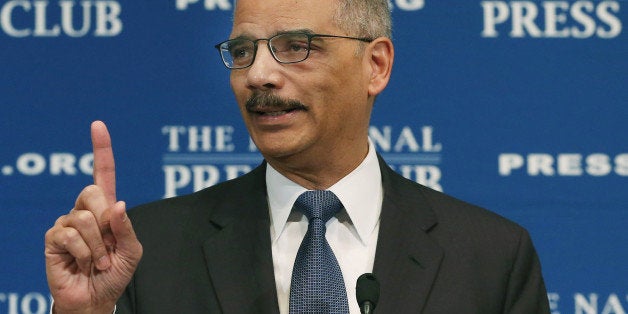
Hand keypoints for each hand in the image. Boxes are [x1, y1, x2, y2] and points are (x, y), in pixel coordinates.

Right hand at [45, 121, 142, 313]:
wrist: (96, 299)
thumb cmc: (114, 274)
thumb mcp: (132, 251)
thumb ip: (126, 227)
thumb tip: (116, 203)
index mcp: (105, 209)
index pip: (103, 173)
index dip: (101, 149)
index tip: (98, 125)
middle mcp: (84, 211)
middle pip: (93, 193)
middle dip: (105, 222)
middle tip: (109, 247)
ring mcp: (66, 223)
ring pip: (83, 219)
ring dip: (99, 247)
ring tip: (98, 261)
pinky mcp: (53, 239)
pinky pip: (70, 235)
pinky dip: (85, 254)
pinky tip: (83, 264)